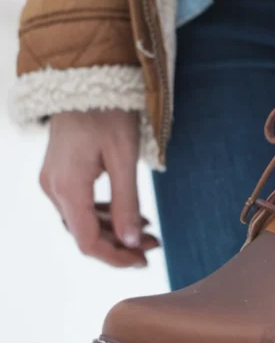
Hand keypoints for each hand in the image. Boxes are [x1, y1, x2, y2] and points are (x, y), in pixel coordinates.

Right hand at [40, 110, 158, 267]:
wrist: (85, 81)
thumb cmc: (108, 113)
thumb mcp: (124, 157)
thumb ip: (127, 202)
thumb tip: (133, 242)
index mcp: (68, 187)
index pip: (88, 241)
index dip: (116, 257)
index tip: (143, 261)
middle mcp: (53, 188)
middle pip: (84, 234)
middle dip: (119, 245)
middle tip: (154, 246)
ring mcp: (53, 181)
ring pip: (81, 221)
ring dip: (113, 231)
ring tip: (147, 233)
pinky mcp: (58, 174)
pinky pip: (78, 205)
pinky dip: (102, 214)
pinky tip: (128, 215)